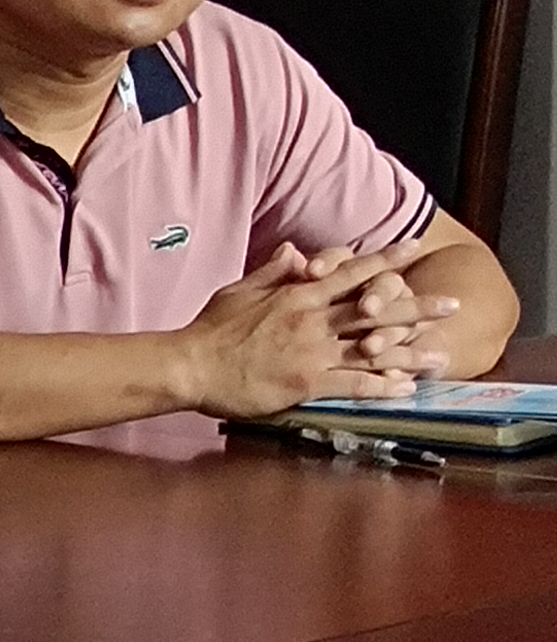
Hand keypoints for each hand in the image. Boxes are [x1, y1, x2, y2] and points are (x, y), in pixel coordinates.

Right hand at [179, 241, 437, 416]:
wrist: (189, 365)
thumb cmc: (209, 330)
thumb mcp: (239, 291)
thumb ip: (271, 272)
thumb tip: (294, 251)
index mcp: (298, 294)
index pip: (351, 272)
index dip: (385, 261)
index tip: (412, 250)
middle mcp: (313, 319)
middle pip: (375, 309)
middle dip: (417, 307)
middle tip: (451, 305)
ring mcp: (312, 351)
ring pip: (373, 348)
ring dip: (410, 352)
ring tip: (440, 355)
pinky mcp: (306, 381)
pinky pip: (354, 383)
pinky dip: (382, 387)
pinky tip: (404, 390)